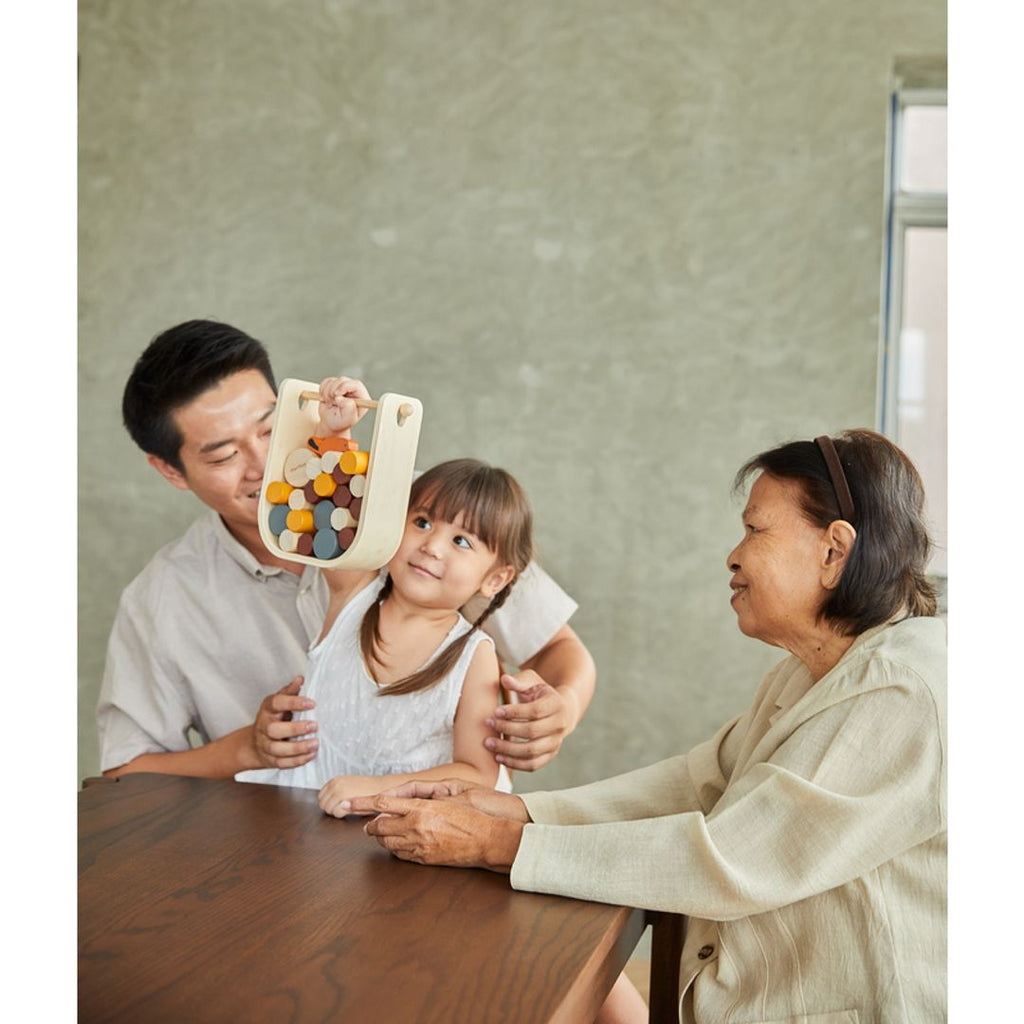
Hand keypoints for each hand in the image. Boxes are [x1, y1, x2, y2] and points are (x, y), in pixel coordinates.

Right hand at [250, 676, 318, 768]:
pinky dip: (296, 761)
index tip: (312, 703)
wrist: (254, 743)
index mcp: (268, 710)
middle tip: (314, 725)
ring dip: (297, 748)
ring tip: (315, 743)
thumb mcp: (279, 702)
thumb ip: (290, 692)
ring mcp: (265, 745)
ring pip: (277, 749)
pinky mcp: (270, 759)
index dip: (293, 702)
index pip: (277, 703)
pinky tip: (310, 755)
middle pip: (274, 730)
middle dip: (295, 729)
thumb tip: (300, 678)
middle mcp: (264, 727)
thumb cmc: (273, 718)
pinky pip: (282, 763)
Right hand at [318, 375, 369, 434]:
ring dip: (327, 392)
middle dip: (333, 391)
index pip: (356, 385)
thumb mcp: (346, 420)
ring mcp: (344, 387)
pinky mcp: (335, 385)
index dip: (344, 387)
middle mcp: (355, 391)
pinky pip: (326, 382)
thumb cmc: (340, 422)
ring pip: (333, 381)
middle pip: (343, 380)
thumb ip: (348, 410)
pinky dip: (322, 390)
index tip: (336, 396)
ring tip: (329, 403)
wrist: (330, 422)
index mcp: (362, 398)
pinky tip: (325, 399)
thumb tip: (341, 398)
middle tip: (331, 402)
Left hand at [319, 775, 380, 817]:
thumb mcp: (348, 786)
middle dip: (331, 808)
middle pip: (322, 804)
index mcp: (334, 780)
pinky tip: (350, 810)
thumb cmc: (367, 789)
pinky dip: (341, 814)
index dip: (329, 803)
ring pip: (327, 809)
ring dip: (336, 811)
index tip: (339, 804)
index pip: (321, 797)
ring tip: (347, 808)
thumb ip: (335, 792)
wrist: (381, 788)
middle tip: (344, 808)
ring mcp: (339, 791)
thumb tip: (325, 803)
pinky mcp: (344, 799)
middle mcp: (335, 784)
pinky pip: (335, 812)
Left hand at [357, 795, 524, 870]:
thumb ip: (420, 802)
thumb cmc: (469, 816)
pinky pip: (400, 855)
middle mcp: (416, 827)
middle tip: (368, 825)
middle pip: (379, 826)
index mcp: (420, 808)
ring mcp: (419, 845)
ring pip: (387, 843)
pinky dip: (395, 849)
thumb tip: (401, 802)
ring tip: (384, 834)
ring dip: (382, 838)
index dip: (362, 803)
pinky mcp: (424, 859)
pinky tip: (399, 845)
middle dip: (371, 826)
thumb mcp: (444, 800)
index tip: (348, 803)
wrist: (485, 839)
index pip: (382, 804)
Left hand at [484, 671, 575, 770]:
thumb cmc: (539, 694)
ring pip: (532, 751)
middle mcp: (560, 725)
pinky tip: (498, 757)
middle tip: (488, 724)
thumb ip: (519, 681)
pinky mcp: (549, 756)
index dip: (514, 712)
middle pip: (532, 731)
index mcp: (556, 704)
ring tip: (489, 743)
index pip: (535, 711)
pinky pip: (532, 765)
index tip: (496, 711)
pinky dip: (515, 763)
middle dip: (507, 729)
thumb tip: (504, 679)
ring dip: (508, 749)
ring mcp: (556, 743)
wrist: (558, 711)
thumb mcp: (532, 682)